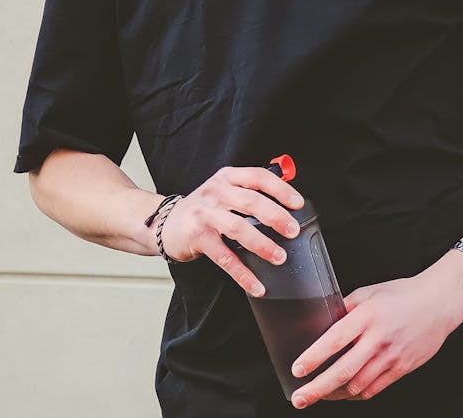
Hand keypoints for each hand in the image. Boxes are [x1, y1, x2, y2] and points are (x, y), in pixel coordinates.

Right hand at [157, 166, 304, 294]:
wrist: (165, 223)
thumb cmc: (203, 208)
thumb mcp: (223, 190)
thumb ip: (250, 192)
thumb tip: (285, 201)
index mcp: (227, 177)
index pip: (258, 177)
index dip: (280, 189)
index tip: (297, 203)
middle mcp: (216, 192)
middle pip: (251, 202)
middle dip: (275, 217)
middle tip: (292, 231)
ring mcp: (205, 214)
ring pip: (238, 228)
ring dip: (262, 244)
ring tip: (279, 257)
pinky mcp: (197, 237)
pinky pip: (224, 257)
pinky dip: (242, 273)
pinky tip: (256, 285)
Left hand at [288, 255, 462, 407]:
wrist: (438, 303)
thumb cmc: (403, 294)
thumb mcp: (370, 292)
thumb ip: (347, 307)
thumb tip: (324, 321)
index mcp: (367, 315)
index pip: (335, 339)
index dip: (314, 357)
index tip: (298, 368)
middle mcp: (378, 338)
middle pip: (343, 370)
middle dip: (318, 388)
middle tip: (300, 397)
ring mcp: (391, 356)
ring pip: (357, 385)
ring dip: (334, 394)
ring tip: (319, 395)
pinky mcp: (402, 368)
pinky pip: (374, 388)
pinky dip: (356, 394)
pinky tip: (346, 392)